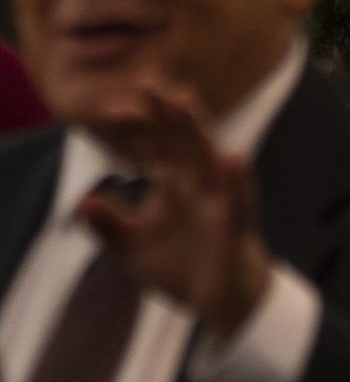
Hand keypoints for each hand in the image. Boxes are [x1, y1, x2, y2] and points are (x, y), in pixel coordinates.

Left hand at [77, 80, 271, 340]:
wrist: (215, 300)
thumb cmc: (178, 266)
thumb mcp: (133, 250)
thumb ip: (109, 225)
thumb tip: (80, 201)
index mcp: (171, 182)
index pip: (152, 146)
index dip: (134, 128)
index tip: (110, 109)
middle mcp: (194, 181)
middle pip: (178, 139)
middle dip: (163, 112)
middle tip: (145, 81)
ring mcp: (216, 198)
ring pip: (206, 156)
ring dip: (195, 129)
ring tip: (183, 100)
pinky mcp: (234, 223)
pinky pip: (236, 199)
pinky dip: (234, 179)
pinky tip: (231, 158)